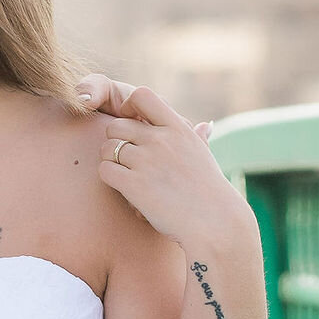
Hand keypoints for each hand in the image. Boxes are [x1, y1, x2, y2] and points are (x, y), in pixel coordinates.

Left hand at [90, 79, 249, 257]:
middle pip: (116, 125)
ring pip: (107, 148)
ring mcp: (147, 161)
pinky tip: (123, 188)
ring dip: (110, 161)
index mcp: (178, 128)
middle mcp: (162, 140)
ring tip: (124, 175)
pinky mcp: (134, 184)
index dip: (129, 107)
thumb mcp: (204, 157)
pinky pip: (105, 170)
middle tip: (125, 159)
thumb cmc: (209, 192)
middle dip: (115, 140)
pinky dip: (109, 178)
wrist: (213, 223)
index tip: (133, 124)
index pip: (142, 95)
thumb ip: (198, 138)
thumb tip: (206, 125)